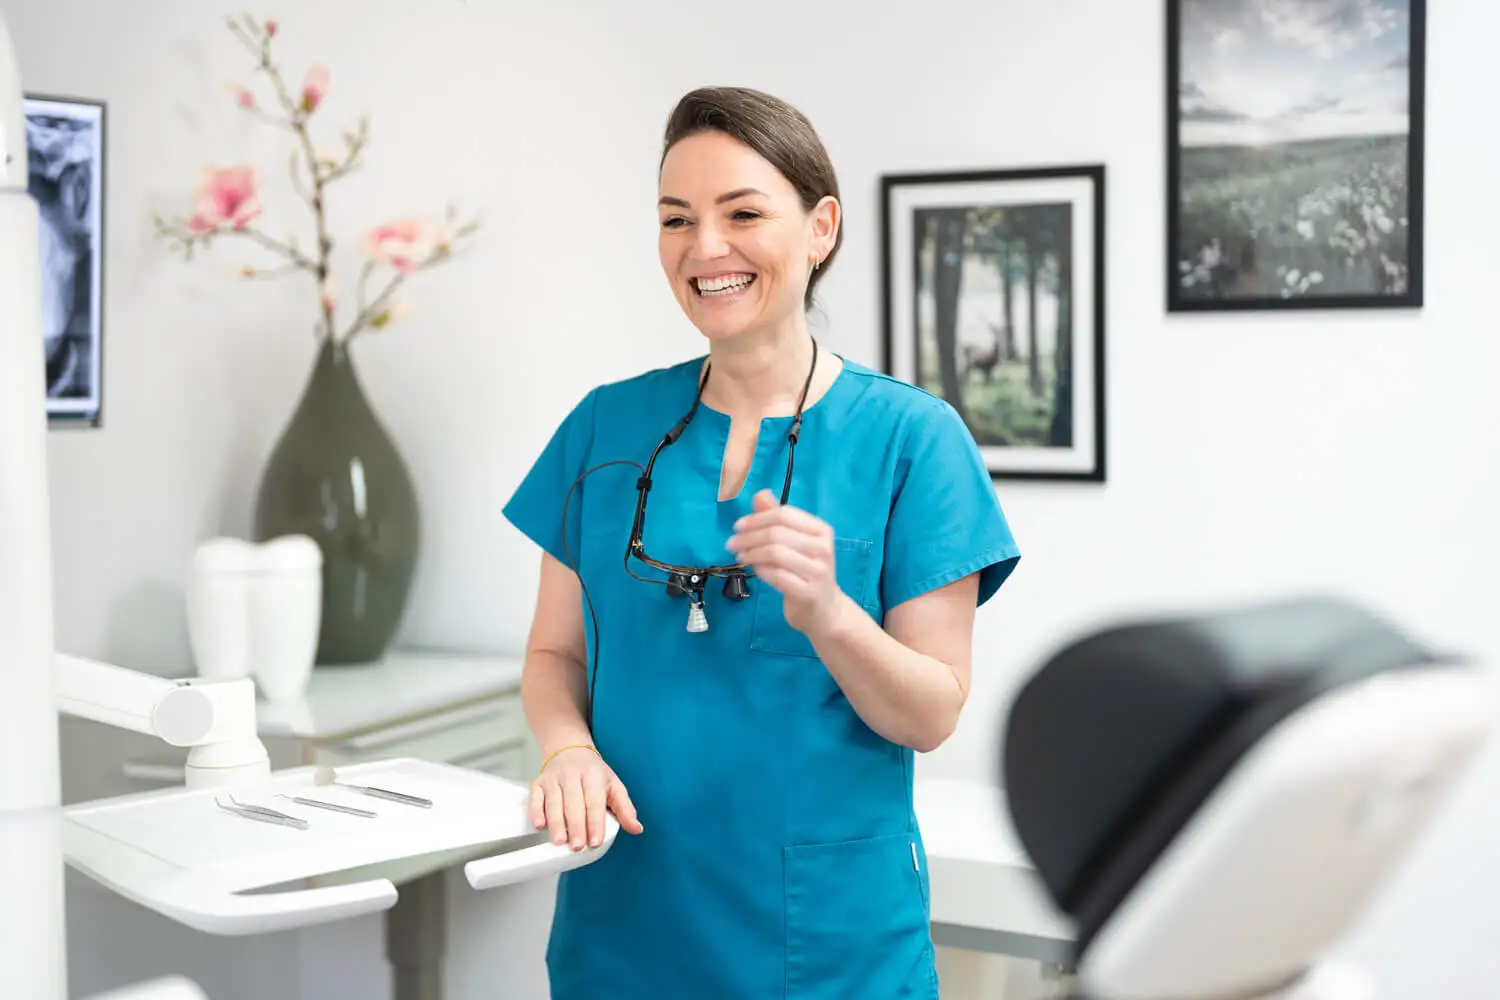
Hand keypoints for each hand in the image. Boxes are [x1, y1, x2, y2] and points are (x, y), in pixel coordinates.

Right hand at [530, 744, 643, 850]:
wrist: (569, 749)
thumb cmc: (593, 773)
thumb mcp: (614, 786)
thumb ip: (625, 809)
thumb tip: (637, 828)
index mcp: (594, 775)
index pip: (595, 801)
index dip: (595, 823)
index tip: (595, 841)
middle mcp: (573, 774)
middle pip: (574, 803)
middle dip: (576, 826)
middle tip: (578, 846)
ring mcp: (554, 778)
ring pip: (554, 801)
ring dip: (556, 822)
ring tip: (559, 841)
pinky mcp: (539, 782)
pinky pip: (535, 797)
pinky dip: (536, 811)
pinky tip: (539, 825)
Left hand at [726, 489, 846, 635]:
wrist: (824, 610)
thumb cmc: (806, 571)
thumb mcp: (795, 542)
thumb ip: (777, 518)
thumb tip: (760, 495)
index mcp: (821, 530)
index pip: (784, 514)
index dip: (757, 518)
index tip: (738, 526)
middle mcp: (823, 548)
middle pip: (777, 533)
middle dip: (748, 537)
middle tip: (732, 544)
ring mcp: (817, 571)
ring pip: (774, 553)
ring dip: (751, 553)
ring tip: (740, 557)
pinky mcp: (807, 592)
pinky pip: (776, 575)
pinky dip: (760, 570)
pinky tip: (753, 570)